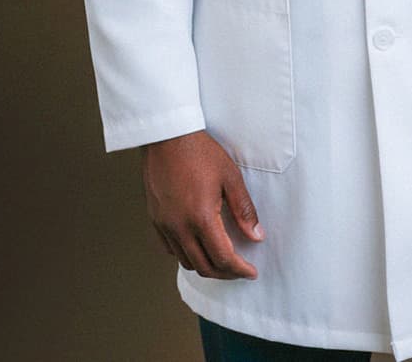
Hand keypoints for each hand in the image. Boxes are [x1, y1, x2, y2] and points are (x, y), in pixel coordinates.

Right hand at [141, 129, 264, 279]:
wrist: (167, 137)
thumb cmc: (199, 151)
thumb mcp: (230, 176)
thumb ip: (244, 209)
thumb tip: (256, 235)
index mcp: (200, 218)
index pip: (223, 258)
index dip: (239, 270)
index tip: (251, 272)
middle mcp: (179, 227)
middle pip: (203, 267)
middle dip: (225, 273)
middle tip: (240, 270)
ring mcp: (164, 225)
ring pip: (185, 261)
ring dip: (205, 266)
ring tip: (221, 259)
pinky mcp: (155, 219)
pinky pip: (169, 249)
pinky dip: (185, 254)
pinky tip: (196, 245)